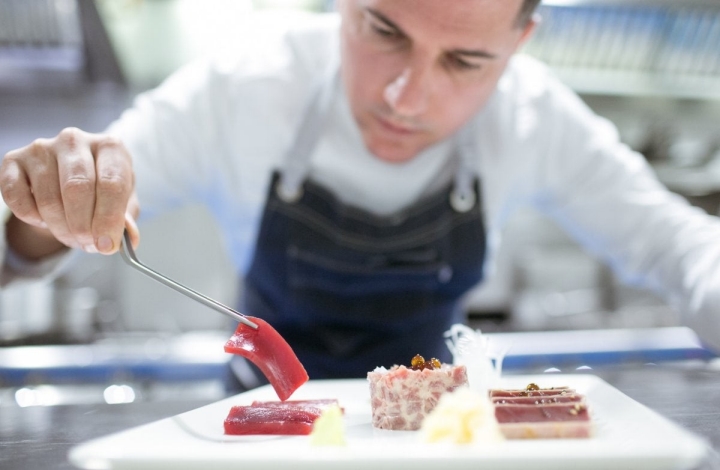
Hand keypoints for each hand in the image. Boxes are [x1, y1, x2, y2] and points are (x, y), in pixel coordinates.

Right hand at [1, 127, 139, 258]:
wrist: (68, 180)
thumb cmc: (102, 191)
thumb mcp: (123, 203)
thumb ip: (126, 220)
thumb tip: (127, 239)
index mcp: (110, 147)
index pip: (111, 183)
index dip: (109, 219)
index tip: (106, 246)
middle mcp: (75, 141)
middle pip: (77, 188)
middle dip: (83, 226)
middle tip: (88, 245)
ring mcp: (42, 147)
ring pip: (49, 199)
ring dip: (61, 228)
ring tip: (72, 236)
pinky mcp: (14, 159)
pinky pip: (18, 198)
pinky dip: (32, 218)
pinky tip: (45, 219)